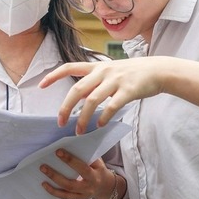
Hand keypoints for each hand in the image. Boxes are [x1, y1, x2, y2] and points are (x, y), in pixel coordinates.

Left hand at [39, 150, 113, 198]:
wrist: (106, 186)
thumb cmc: (98, 169)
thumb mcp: (97, 161)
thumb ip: (87, 155)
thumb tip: (71, 144)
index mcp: (94, 175)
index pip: (81, 168)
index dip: (70, 160)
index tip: (58, 152)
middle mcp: (89, 187)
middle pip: (71, 184)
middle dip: (55, 175)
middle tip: (43, 166)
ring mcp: (83, 195)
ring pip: (66, 192)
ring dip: (53, 185)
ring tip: (42, 176)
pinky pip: (65, 197)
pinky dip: (54, 192)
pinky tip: (45, 185)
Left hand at [40, 58, 167, 133]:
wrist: (158, 70)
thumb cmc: (132, 74)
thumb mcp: (111, 72)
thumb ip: (95, 82)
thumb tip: (79, 97)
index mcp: (96, 67)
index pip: (70, 67)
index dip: (54, 75)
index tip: (40, 85)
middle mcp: (103, 72)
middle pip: (77, 89)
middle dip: (65, 107)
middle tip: (60, 123)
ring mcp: (116, 80)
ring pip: (92, 100)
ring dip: (83, 118)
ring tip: (79, 131)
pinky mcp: (128, 90)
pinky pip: (111, 106)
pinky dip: (103, 118)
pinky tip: (99, 126)